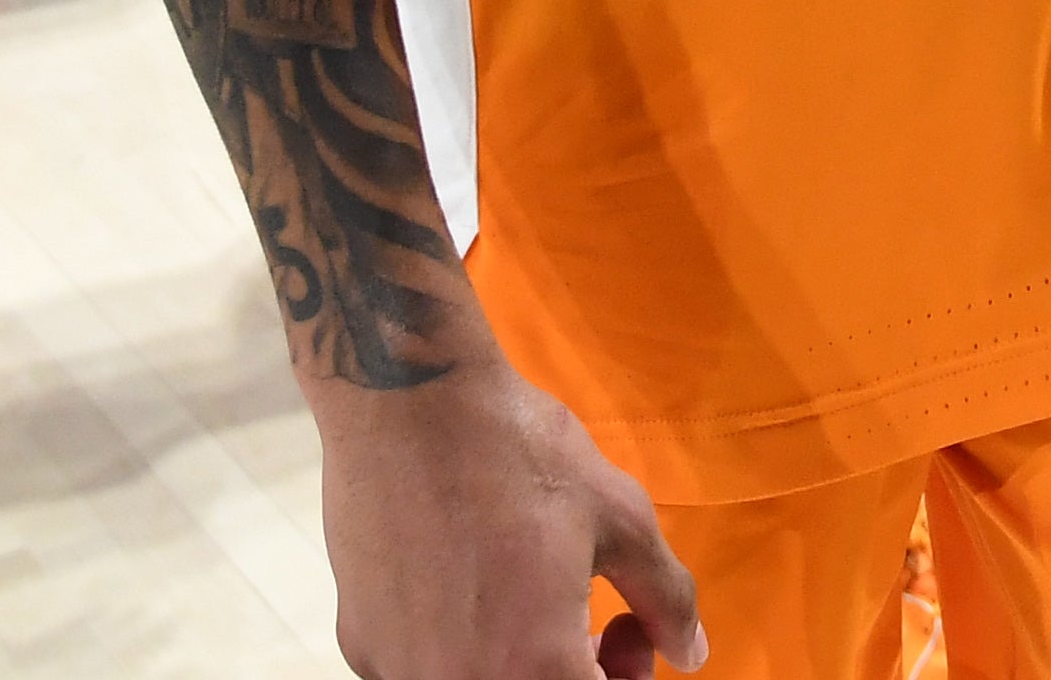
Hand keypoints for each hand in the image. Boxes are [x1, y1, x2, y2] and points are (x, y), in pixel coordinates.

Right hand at [314, 359, 701, 678]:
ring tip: (523, 591)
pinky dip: (457, 648)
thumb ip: (665, 598)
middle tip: (587, 612)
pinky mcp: (360, 645)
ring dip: (514, 664)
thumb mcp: (620, 517)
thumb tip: (690, 651)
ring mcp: (401, 671)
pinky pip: (424, 671)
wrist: (405, 399)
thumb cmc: (519, 452)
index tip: (626, 628)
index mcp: (536, 670)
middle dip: (577, 671)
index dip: (625, 676)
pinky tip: (463, 580)